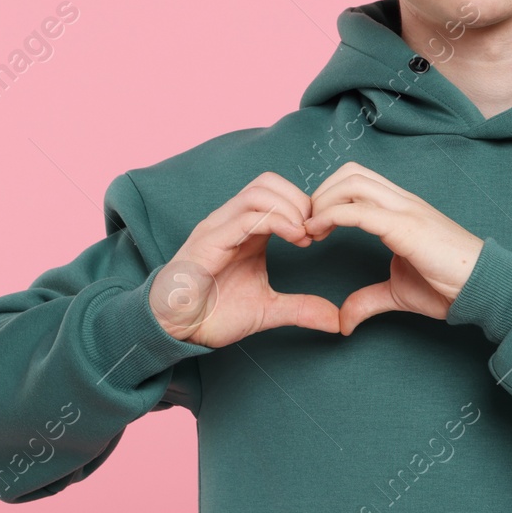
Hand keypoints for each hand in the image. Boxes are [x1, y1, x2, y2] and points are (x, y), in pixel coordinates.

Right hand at [151, 172, 340, 347]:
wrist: (175, 330)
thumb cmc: (212, 314)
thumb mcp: (268, 310)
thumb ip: (301, 308)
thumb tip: (336, 321)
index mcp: (246, 230)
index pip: (277, 192)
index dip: (304, 206)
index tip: (319, 235)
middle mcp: (231, 221)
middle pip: (269, 182)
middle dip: (299, 200)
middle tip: (314, 231)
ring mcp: (218, 227)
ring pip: (259, 191)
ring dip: (290, 207)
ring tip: (304, 235)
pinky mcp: (209, 241)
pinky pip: (245, 216)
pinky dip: (276, 221)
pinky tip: (294, 238)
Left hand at [304, 161, 483, 334]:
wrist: (483, 288)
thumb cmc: (448, 286)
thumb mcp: (398, 292)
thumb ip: (368, 299)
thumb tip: (343, 320)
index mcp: (401, 208)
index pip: (358, 180)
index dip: (329, 196)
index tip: (314, 227)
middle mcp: (402, 201)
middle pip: (350, 172)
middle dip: (321, 193)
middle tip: (307, 226)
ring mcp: (405, 209)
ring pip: (352, 182)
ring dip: (323, 201)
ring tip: (311, 230)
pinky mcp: (406, 226)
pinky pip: (359, 210)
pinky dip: (331, 216)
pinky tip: (318, 232)